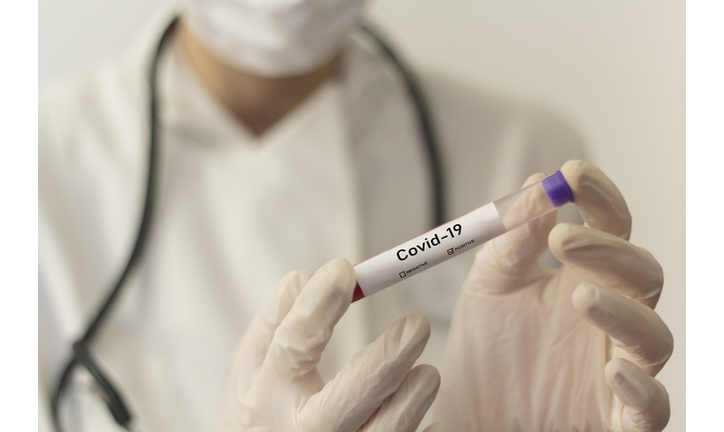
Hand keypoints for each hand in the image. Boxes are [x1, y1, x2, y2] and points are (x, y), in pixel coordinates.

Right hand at [223, 258, 440, 431]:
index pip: (294, 345)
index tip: (344, 270)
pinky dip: (416, 427)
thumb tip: (317, 275)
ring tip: (427, 373)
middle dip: (385, 362)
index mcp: (269, 390)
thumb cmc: (263, 402)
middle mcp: (302, 428)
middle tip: (417, 324)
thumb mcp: (254, 361)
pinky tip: (426, 406)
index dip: (317, 305)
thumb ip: (281, 316)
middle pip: (346, 399)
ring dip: (410, 400)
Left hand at [435, 161, 671, 430]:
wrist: (471, 412)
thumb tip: (536, 185)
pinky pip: (650, 406)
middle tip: (563, 239)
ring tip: (579, 295)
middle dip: (609, 250)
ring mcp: (618, 366)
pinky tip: (611, 369)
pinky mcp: (619, 418)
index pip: (609, 228)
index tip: (573, 174)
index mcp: (582, 277)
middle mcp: (608, 317)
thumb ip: (512, 241)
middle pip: (641, 273)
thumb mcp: (490, 286)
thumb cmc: (487, 347)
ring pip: (652, 334)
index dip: (600, 197)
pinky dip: (639, 388)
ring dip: (623, 310)